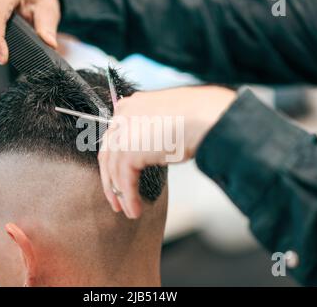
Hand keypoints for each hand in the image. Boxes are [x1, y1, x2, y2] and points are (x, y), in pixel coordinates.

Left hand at [98, 86, 236, 218]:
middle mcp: (122, 116)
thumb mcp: (168, 118)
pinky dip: (130, 198)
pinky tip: (135, 210)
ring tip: (129, 211)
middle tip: (117, 199)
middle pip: (108, 155)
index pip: (114, 138)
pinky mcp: (129, 151)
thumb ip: (153, 129)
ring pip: (114, 170)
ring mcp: (123, 133)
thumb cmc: (199, 116)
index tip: (118, 178)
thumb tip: (152, 148)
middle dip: (111, 180)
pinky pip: (125, 181)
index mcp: (130, 106)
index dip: (115, 161)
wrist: (207, 117)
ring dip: (121, 195)